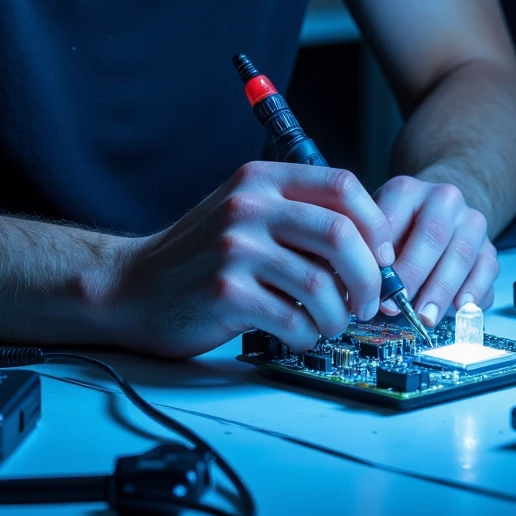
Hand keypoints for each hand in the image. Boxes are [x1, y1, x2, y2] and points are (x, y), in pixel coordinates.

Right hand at [109, 161, 396, 358]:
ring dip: (338, 316)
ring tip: (327, 323)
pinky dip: (307, 336)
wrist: (132, 287)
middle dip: (371, 278)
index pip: (342, 185)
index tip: (383, 257)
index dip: (375, 224)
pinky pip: (294, 321)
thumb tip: (374, 248)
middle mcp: (249, 205)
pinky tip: (296, 335)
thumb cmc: (201, 255)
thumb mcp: (245, 212)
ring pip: (323, 285)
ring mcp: (236, 248)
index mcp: (261, 179)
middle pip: (342, 234)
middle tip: (368, 303)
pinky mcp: (226, 293)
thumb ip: (299, 215)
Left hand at [372, 175, 498, 328]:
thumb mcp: (377, 229)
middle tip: (399, 305)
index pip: (393, 220)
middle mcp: (443, 199)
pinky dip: (474, 291)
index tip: (374, 287)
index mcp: (407, 190)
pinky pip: (487, 269)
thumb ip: (372, 251)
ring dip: (441, 290)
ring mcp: (471, 222)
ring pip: (461, 255)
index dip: (383, 257)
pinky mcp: (489, 247)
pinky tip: (460, 308)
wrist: (439, 214)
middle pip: (432, 235)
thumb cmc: (401, 229)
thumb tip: (364, 289)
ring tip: (425, 316)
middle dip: (414, 274)